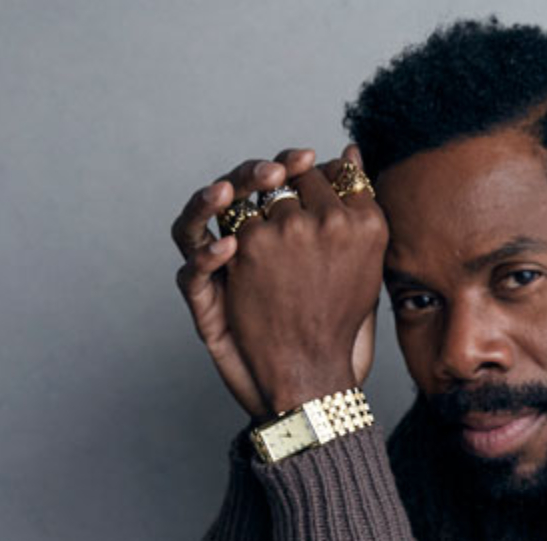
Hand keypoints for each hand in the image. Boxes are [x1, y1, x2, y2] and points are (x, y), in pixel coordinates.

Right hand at [170, 145, 385, 418]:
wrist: (318, 385)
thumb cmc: (338, 324)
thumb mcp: (356, 261)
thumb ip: (352, 207)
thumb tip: (353, 150)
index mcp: (273, 229)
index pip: (266, 182)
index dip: (283, 166)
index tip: (309, 157)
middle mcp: (239, 245)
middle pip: (228, 196)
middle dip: (249, 176)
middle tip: (276, 171)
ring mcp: (217, 274)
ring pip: (193, 224)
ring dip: (207, 202)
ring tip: (227, 193)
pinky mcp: (204, 306)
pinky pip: (190, 275)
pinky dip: (203, 258)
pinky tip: (227, 249)